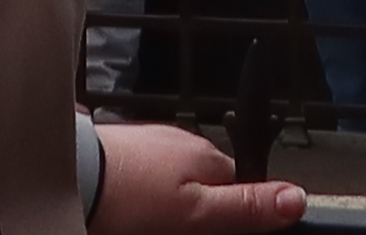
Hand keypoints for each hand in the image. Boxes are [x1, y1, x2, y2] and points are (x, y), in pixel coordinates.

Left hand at [91, 120, 302, 230]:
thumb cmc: (130, 198)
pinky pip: (141, 175)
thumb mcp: (197, 214)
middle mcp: (180, 140)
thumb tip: (297, 198)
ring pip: (170, 178)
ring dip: (163, 200)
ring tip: (145, 222)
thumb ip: (246, 206)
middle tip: (173, 228)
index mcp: (206, 154)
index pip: (238, 183)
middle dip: (194, 207)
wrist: (68, 177)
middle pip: (204, 181)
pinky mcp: (119, 148)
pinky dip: (138, 192)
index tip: (211, 228)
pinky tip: (126, 208)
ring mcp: (147, 141)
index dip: (229, 213)